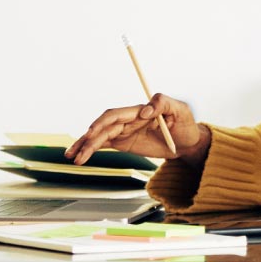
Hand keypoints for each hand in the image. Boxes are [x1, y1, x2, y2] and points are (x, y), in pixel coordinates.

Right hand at [67, 93, 202, 163]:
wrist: (187, 143)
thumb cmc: (185, 123)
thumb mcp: (180, 110)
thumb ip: (163, 104)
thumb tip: (145, 110)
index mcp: (138, 111)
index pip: (115, 114)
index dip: (102, 122)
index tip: (92, 132)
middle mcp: (128, 120)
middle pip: (103, 127)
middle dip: (88, 138)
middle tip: (78, 152)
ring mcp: (124, 131)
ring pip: (100, 137)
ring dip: (85, 146)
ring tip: (73, 157)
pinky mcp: (124, 142)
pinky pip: (104, 144)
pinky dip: (91, 149)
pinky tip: (80, 156)